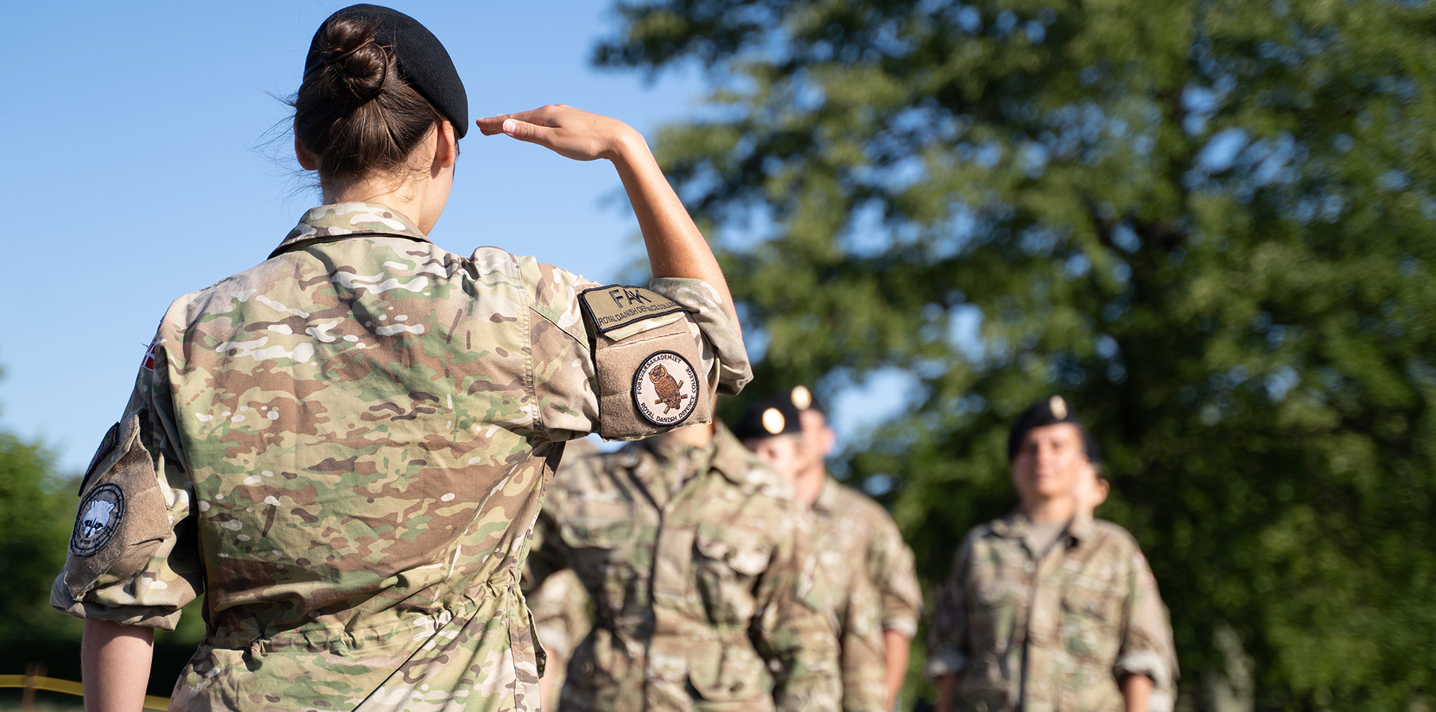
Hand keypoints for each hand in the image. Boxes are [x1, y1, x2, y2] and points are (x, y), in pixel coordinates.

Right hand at [477, 105, 641, 161]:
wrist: (618, 139)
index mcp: (545, 114)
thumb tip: (505, 125)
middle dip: (501, 122)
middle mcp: (553, 111)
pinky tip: (538, 125)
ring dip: (517, 122)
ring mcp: (564, 114)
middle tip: (482, 127)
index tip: (478, 124)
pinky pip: (546, 121)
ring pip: (534, 118)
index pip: (513, 119)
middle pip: (521, 117)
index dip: (495, 123)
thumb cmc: (587, 142)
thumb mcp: (554, 141)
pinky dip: (533, 123)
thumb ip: (529, 133)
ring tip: (505, 126)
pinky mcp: (574, 121)